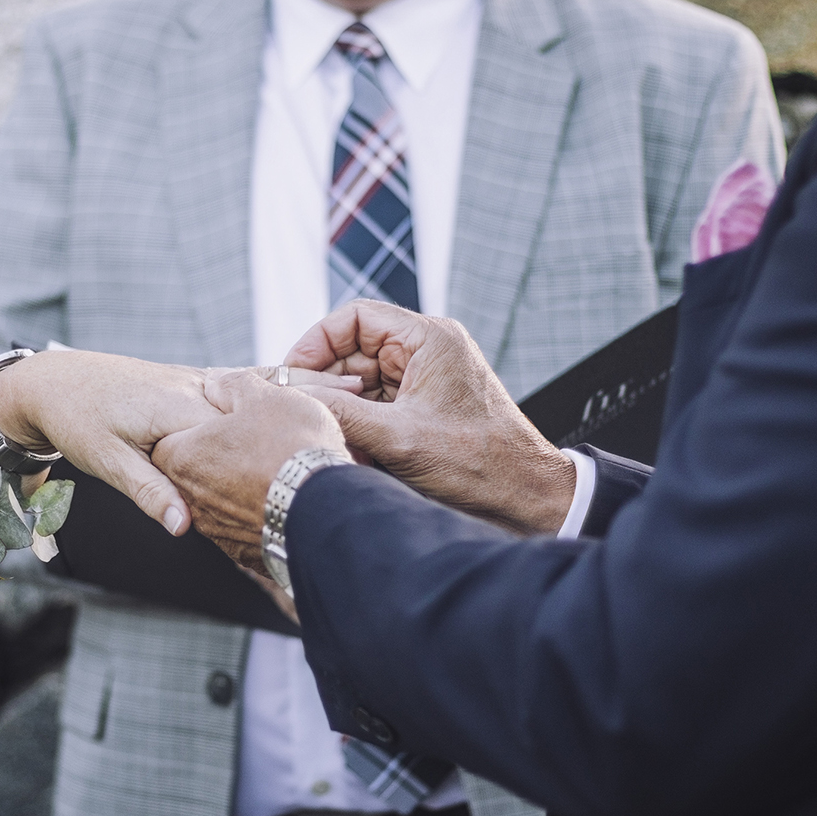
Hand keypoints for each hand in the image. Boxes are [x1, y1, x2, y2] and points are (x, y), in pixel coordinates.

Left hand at [0, 350, 219, 533]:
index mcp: (180, 406)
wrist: (53, 382)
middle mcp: (194, 386)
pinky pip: (221, 405)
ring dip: (234, 444)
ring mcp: (193, 379)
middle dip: (239, 462)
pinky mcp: (188, 380)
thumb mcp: (110, 463)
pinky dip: (225, 426)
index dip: (235, 477)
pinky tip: (221, 447)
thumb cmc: (75, 419)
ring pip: (235, 417)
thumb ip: (151, 493)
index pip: (235, 445)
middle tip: (229, 497)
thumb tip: (184, 525)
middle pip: (240, 431)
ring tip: (226, 474)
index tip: (228, 503)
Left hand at [0, 352, 353, 536]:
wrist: (55, 387)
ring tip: (351, 396)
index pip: (247, 413)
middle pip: (266, 397)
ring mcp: (200, 397)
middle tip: (366, 394)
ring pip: (261, 394)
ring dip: (304, 395)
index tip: (344, 414)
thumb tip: (181, 528)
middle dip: (314, 398)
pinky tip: (307, 402)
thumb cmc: (81, 422)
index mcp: (182, 412)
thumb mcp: (108, 458)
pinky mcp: (197, 397)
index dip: (296, 411)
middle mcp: (197, 400)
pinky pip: (246, 394)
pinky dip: (279, 394)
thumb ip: (151, 490)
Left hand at [153, 371, 351, 573]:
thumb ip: (232, 386)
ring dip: (241, 486)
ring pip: (221, 500)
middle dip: (220, 456)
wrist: (328, 509)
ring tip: (275, 469)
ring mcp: (217, 530)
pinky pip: (245, 526)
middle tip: (254, 441)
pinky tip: (284, 498)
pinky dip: (259, 512)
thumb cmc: (291, 445)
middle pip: (196, 470)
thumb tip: (218, 385)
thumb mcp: (263, 396)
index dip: (198, 423)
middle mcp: (191, 499)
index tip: (224, 420)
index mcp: (184, 456)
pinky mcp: (244, 553)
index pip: (170, 437)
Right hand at [285, 301, 576, 535]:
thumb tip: (293, 400)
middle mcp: (429, 351)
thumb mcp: (398, 438)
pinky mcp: (427, 406)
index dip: (316, 343)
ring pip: (363, 381)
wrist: (524, 498)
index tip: (292, 375)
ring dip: (344, 410)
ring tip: (333, 440)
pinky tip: (354, 452)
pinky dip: (362, 425)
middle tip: (304, 414)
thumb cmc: (478, 464)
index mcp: (429, 338)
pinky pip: (380, 404)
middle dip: (327, 384)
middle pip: (355, 351)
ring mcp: (428, 378)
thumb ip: (341, 414)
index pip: (355, 318)